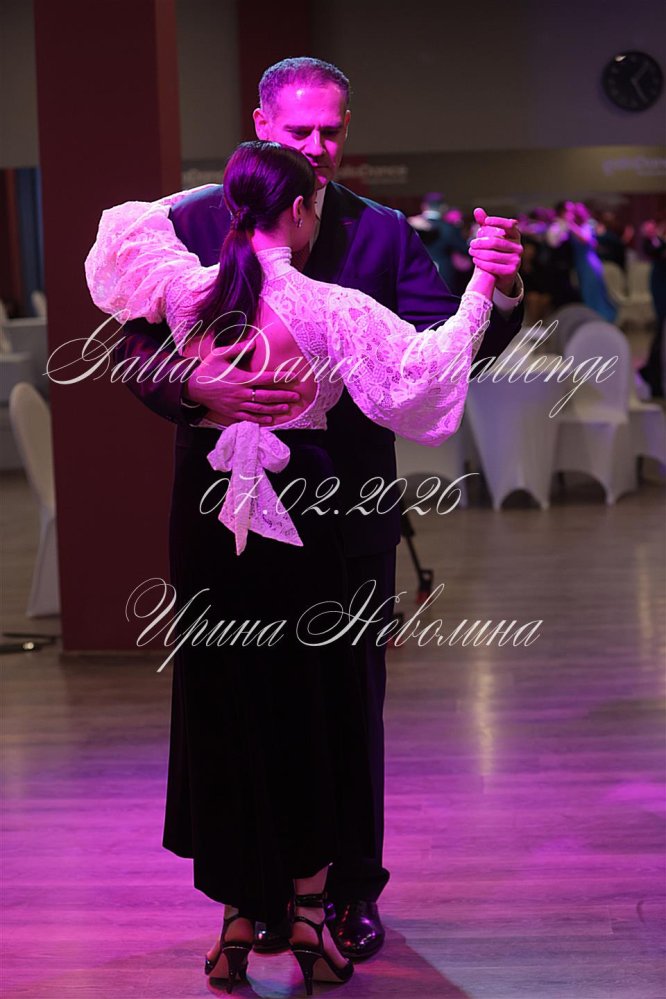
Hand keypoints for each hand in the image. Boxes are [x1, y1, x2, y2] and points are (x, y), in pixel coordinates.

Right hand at [183, 338, 300, 424]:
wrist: (192, 387)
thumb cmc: (208, 369)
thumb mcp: (220, 354)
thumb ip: (238, 348)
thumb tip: (254, 342)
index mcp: (241, 379)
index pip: (266, 378)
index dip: (281, 378)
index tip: (294, 377)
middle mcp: (241, 394)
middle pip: (267, 397)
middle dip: (283, 397)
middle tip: (297, 397)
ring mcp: (236, 405)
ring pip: (260, 409)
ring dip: (275, 409)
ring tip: (287, 408)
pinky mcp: (232, 413)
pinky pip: (249, 418)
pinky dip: (261, 420)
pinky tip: (271, 420)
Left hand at [469, 208, 522, 295]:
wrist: (503, 273)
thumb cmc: (496, 250)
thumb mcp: (492, 236)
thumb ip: (485, 223)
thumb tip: (477, 210)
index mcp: (515, 235)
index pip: (509, 225)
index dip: (498, 221)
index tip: (485, 221)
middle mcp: (518, 247)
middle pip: (495, 242)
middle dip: (481, 242)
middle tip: (471, 243)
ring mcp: (516, 260)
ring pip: (492, 255)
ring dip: (478, 253)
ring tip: (471, 251)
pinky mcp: (511, 271)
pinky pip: (492, 266)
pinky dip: (481, 263)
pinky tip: (475, 260)